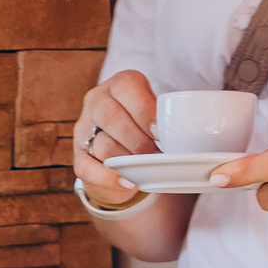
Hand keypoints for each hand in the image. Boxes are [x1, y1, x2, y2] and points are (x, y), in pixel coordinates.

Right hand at [71, 69, 158, 210]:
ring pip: (100, 144)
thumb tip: (189, 134)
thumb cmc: (147, 127)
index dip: (143, 110)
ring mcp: (84, 129)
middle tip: (155, 154)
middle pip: (110, 115)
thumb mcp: (157, 112)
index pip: (125, 87)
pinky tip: (127, 182)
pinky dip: (109, 178)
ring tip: (144, 169)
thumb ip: (169, 116)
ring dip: (125, 159)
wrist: (124, 149)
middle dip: (136, 138)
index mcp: (119, 85)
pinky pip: (87, 168)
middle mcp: (97, 101)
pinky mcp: (78, 155)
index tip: (159, 131)